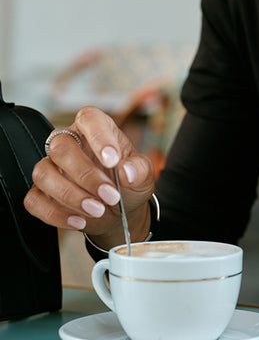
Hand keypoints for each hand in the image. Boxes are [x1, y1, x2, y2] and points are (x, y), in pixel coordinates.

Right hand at [24, 106, 154, 246]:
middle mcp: (69, 143)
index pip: (89, 118)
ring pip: (44, 173)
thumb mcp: (143, 175)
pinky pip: (34, 200)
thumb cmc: (128, 184)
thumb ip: (139, 170)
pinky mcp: (41, 192)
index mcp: (96, 129)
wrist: (120, 210)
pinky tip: (79, 221)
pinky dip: (56, 214)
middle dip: (86, 175)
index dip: (98, 137)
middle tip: (110, 195)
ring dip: (71, 196)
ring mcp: (52, 167)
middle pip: (61, 147)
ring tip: (98, 210)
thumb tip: (126, 172)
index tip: (112, 161)